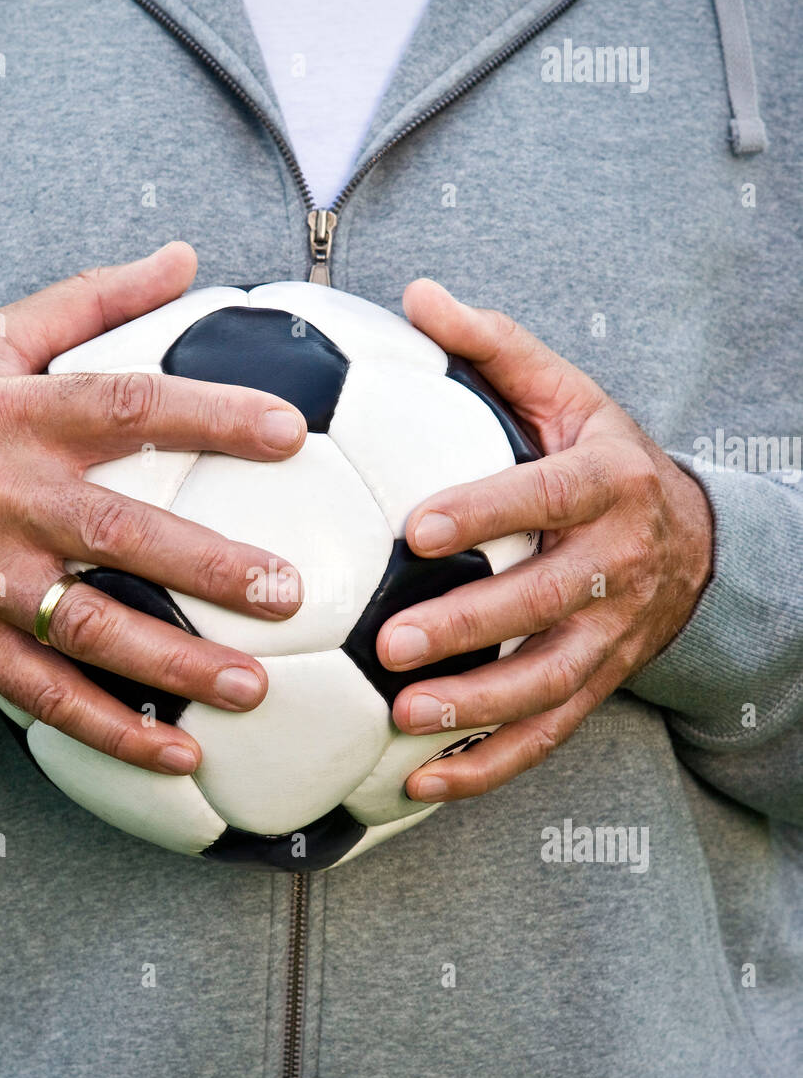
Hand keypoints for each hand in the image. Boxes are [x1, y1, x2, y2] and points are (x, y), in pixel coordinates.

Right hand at [0, 242, 306, 773]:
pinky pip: (47, 695)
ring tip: (254, 687)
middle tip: (290, 593)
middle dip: (210, 566)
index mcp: (17, 416)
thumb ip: (92, 301)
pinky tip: (179, 751)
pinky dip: (112, 728)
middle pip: (118, 532)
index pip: (126, 407)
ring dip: (175, 663)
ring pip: (90, 628)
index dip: (210, 416)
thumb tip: (185, 257)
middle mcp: (3, 497)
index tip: (288, 431)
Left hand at [383, 279, 713, 802]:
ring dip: (479, 709)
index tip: (416, 525)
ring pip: (549, 683)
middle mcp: (615, 565)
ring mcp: (611, 635)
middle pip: (545, 603)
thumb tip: (417, 295)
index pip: (546, 498)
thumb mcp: (566, 396)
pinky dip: (488, 765)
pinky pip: (547, 734)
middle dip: (471, 627)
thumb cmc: (602, 460)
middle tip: (391, 645)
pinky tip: (423, 782)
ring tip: (405, 721)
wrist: (687, 541)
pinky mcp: (598, 684)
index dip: (487, 511)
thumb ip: (495, 350)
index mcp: (606, 484)